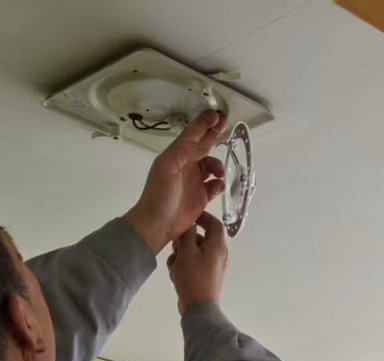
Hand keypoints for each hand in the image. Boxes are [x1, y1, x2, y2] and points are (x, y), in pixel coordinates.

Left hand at [126, 110, 226, 251]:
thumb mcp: (167, 166)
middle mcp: (187, 165)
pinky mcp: (202, 197)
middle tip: (226, 123)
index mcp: (177, 155)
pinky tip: (218, 185)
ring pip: (212, 166)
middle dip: (214, 134)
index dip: (204, 123)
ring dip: (218, 165)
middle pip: (203, 145)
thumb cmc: (160, 194)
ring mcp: (195, 181)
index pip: (192, 134)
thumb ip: (183, 150)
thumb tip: (201, 141)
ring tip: (219, 173)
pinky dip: (219, 184)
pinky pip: (215, 186)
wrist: (157, 224)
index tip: (217, 114)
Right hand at [167, 212, 227, 313]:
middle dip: (185, 241)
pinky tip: (175, 275)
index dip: (202, 217)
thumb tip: (189, 226)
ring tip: (174, 265)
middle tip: (175, 246)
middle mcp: (217, 255)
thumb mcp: (186, 253)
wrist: (199, 309)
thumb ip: (187, 235)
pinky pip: (192, 264)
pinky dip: (183, 266)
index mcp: (218, 246)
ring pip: (193, 252)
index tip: (188, 217)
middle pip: (201, 238)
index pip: (215, 224)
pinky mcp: (203, 277)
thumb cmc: (194, 278)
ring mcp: (211, 267)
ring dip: (180, 255)